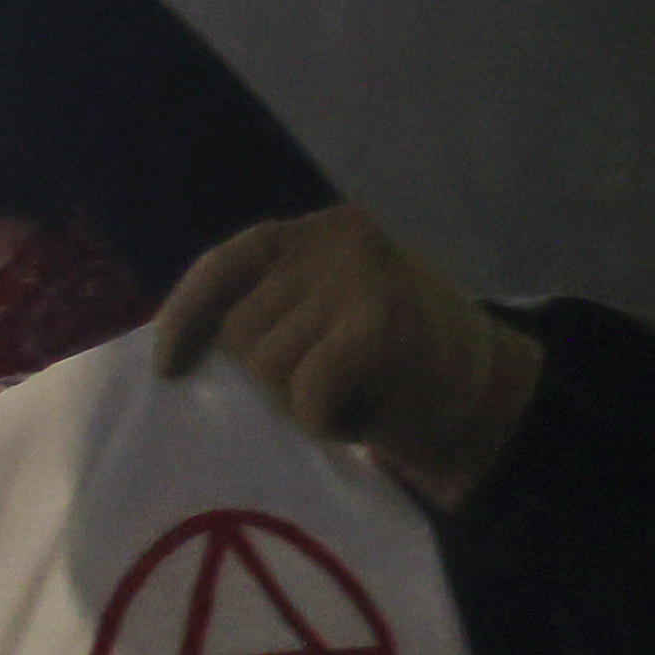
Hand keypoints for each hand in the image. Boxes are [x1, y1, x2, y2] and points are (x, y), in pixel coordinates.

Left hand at [156, 207, 541, 508]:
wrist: (488, 401)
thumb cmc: (389, 373)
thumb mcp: (325, 319)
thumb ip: (269, 313)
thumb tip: (175, 354)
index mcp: (317, 235)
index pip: (227, 264)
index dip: (186, 315)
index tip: (167, 368)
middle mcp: (338, 241)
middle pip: (239, 329)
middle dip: (264, 377)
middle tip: (322, 389)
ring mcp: (361, 274)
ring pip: (267, 364)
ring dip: (296, 402)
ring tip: (346, 397)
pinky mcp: (379, 321)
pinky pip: (306, 389)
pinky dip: (322, 419)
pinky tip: (359, 416)